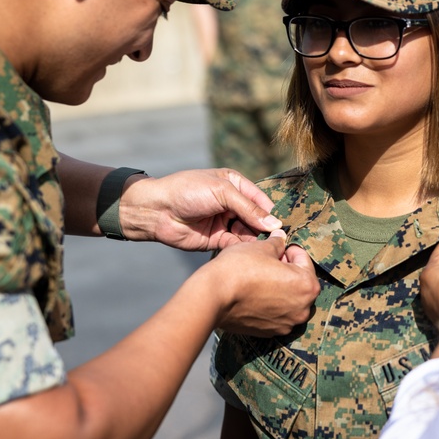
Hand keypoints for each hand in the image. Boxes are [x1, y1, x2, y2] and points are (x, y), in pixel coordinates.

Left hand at [119, 168, 282, 249]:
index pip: (261, 200)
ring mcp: (224, 222)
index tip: (282, 226)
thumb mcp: (222, 192)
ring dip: (255, 240)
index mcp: (235, 185)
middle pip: (257, 218)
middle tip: (276, 242)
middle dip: (265, 229)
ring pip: (248, 233)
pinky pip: (236, 244)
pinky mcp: (217, 240)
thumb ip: (249, 208)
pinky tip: (250, 253)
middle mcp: (232, 203)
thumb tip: (274, 224)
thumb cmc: (187, 191)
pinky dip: (243, 249)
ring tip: (265, 249)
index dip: (271, 213)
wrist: (156, 210)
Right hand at [210, 232, 318, 335]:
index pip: (304, 260)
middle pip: (300, 283)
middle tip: (269, 261)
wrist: (212, 297)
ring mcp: (286, 324)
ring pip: (289, 300)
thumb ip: (277, 244)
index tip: (278, 248)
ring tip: (261, 277)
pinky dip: (270, 304)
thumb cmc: (239, 269)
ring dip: (280, 288)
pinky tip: (254, 294)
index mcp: (307, 286)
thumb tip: (280, 238)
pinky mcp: (269, 332)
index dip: (289, 250)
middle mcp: (302, 309)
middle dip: (287, 270)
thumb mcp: (262, 247)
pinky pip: (276, 314)